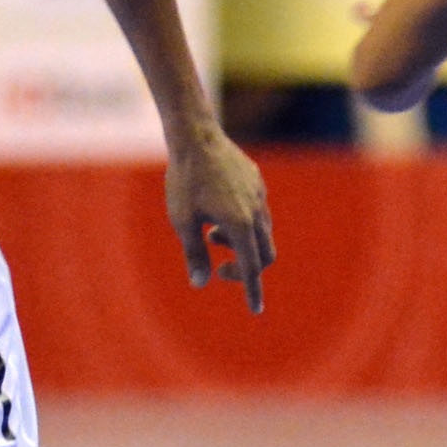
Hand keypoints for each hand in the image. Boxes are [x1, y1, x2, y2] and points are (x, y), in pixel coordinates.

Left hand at [165, 127, 274, 313]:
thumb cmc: (184, 180)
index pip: (252, 267)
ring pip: (262, 232)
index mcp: (240, 223)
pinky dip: (243, 225)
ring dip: (241, 244)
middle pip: (264, 254)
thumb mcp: (182, 221)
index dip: (252, 290)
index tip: (255, 309)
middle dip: (246, 268)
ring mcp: (259, 195)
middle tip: (220, 269)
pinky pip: (258, 212)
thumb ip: (194, 254)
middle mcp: (256, 211)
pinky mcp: (257, 182)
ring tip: (211, 235)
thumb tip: (200, 283)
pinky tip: (218, 214)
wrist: (195, 136)